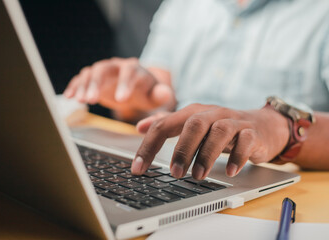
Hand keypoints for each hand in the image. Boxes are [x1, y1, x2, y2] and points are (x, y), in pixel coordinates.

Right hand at [63, 57, 174, 116]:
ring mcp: (103, 71)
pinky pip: (81, 79)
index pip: (129, 72)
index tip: (121, 100)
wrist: (135, 88)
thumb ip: (161, 95)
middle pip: (104, 69)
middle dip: (97, 83)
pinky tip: (69, 97)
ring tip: (80, 101)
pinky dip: (75, 86)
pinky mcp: (93, 79)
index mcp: (134, 69)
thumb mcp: (156, 95)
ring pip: (90, 73)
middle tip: (92, 100)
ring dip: (84, 86)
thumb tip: (165, 94)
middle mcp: (116, 66)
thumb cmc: (146, 92)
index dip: (125, 84)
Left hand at [131, 104, 289, 178]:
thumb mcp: (192, 124)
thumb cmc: (221, 127)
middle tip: (175, 173)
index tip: (138, 168)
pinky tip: (230, 172)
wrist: (262, 125)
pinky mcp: (252, 132)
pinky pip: (246, 141)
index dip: (148, 146)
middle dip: (182, 149)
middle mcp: (212, 114)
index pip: (164, 125)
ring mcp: (234, 121)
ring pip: (220, 131)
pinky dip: (237, 156)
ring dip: (207, 155)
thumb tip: (140, 126)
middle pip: (194, 124)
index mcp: (193, 113)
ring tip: (198, 176)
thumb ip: (167, 124)